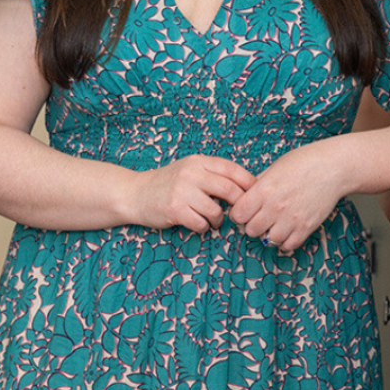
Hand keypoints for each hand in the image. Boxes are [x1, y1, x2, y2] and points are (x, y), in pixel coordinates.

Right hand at [130, 154, 253, 233]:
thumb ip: (212, 175)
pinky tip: (197, 223)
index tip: (254, 195)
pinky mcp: (175, 209)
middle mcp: (191, 173)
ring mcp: (182, 191)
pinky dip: (203, 227)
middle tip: (238, 214)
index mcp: (198, 161)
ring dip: (218, 220)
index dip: (248, 183)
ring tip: (211, 220)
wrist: (135, 193)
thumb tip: (246, 187)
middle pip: (230, 191)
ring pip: (217, 211)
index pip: (232, 170)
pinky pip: (201, 224)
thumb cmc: (167, 184)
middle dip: (239, 206)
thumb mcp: (189, 170)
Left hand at [228, 138, 350, 253]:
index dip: (238, 213)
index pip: (238, 214)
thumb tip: (243, 197)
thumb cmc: (303, 163)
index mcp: (264, 190)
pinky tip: (286, 229)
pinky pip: (288, 245)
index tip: (244, 210)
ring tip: (274, 223)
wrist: (333, 168)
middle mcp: (276, 207)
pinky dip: (285, 240)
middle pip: (250, 230)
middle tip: (259, 217)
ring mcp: (292, 219)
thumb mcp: (274, 168)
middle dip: (252, 224)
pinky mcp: (306, 228)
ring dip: (269, 233)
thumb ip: (257, 185)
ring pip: (268, 240)